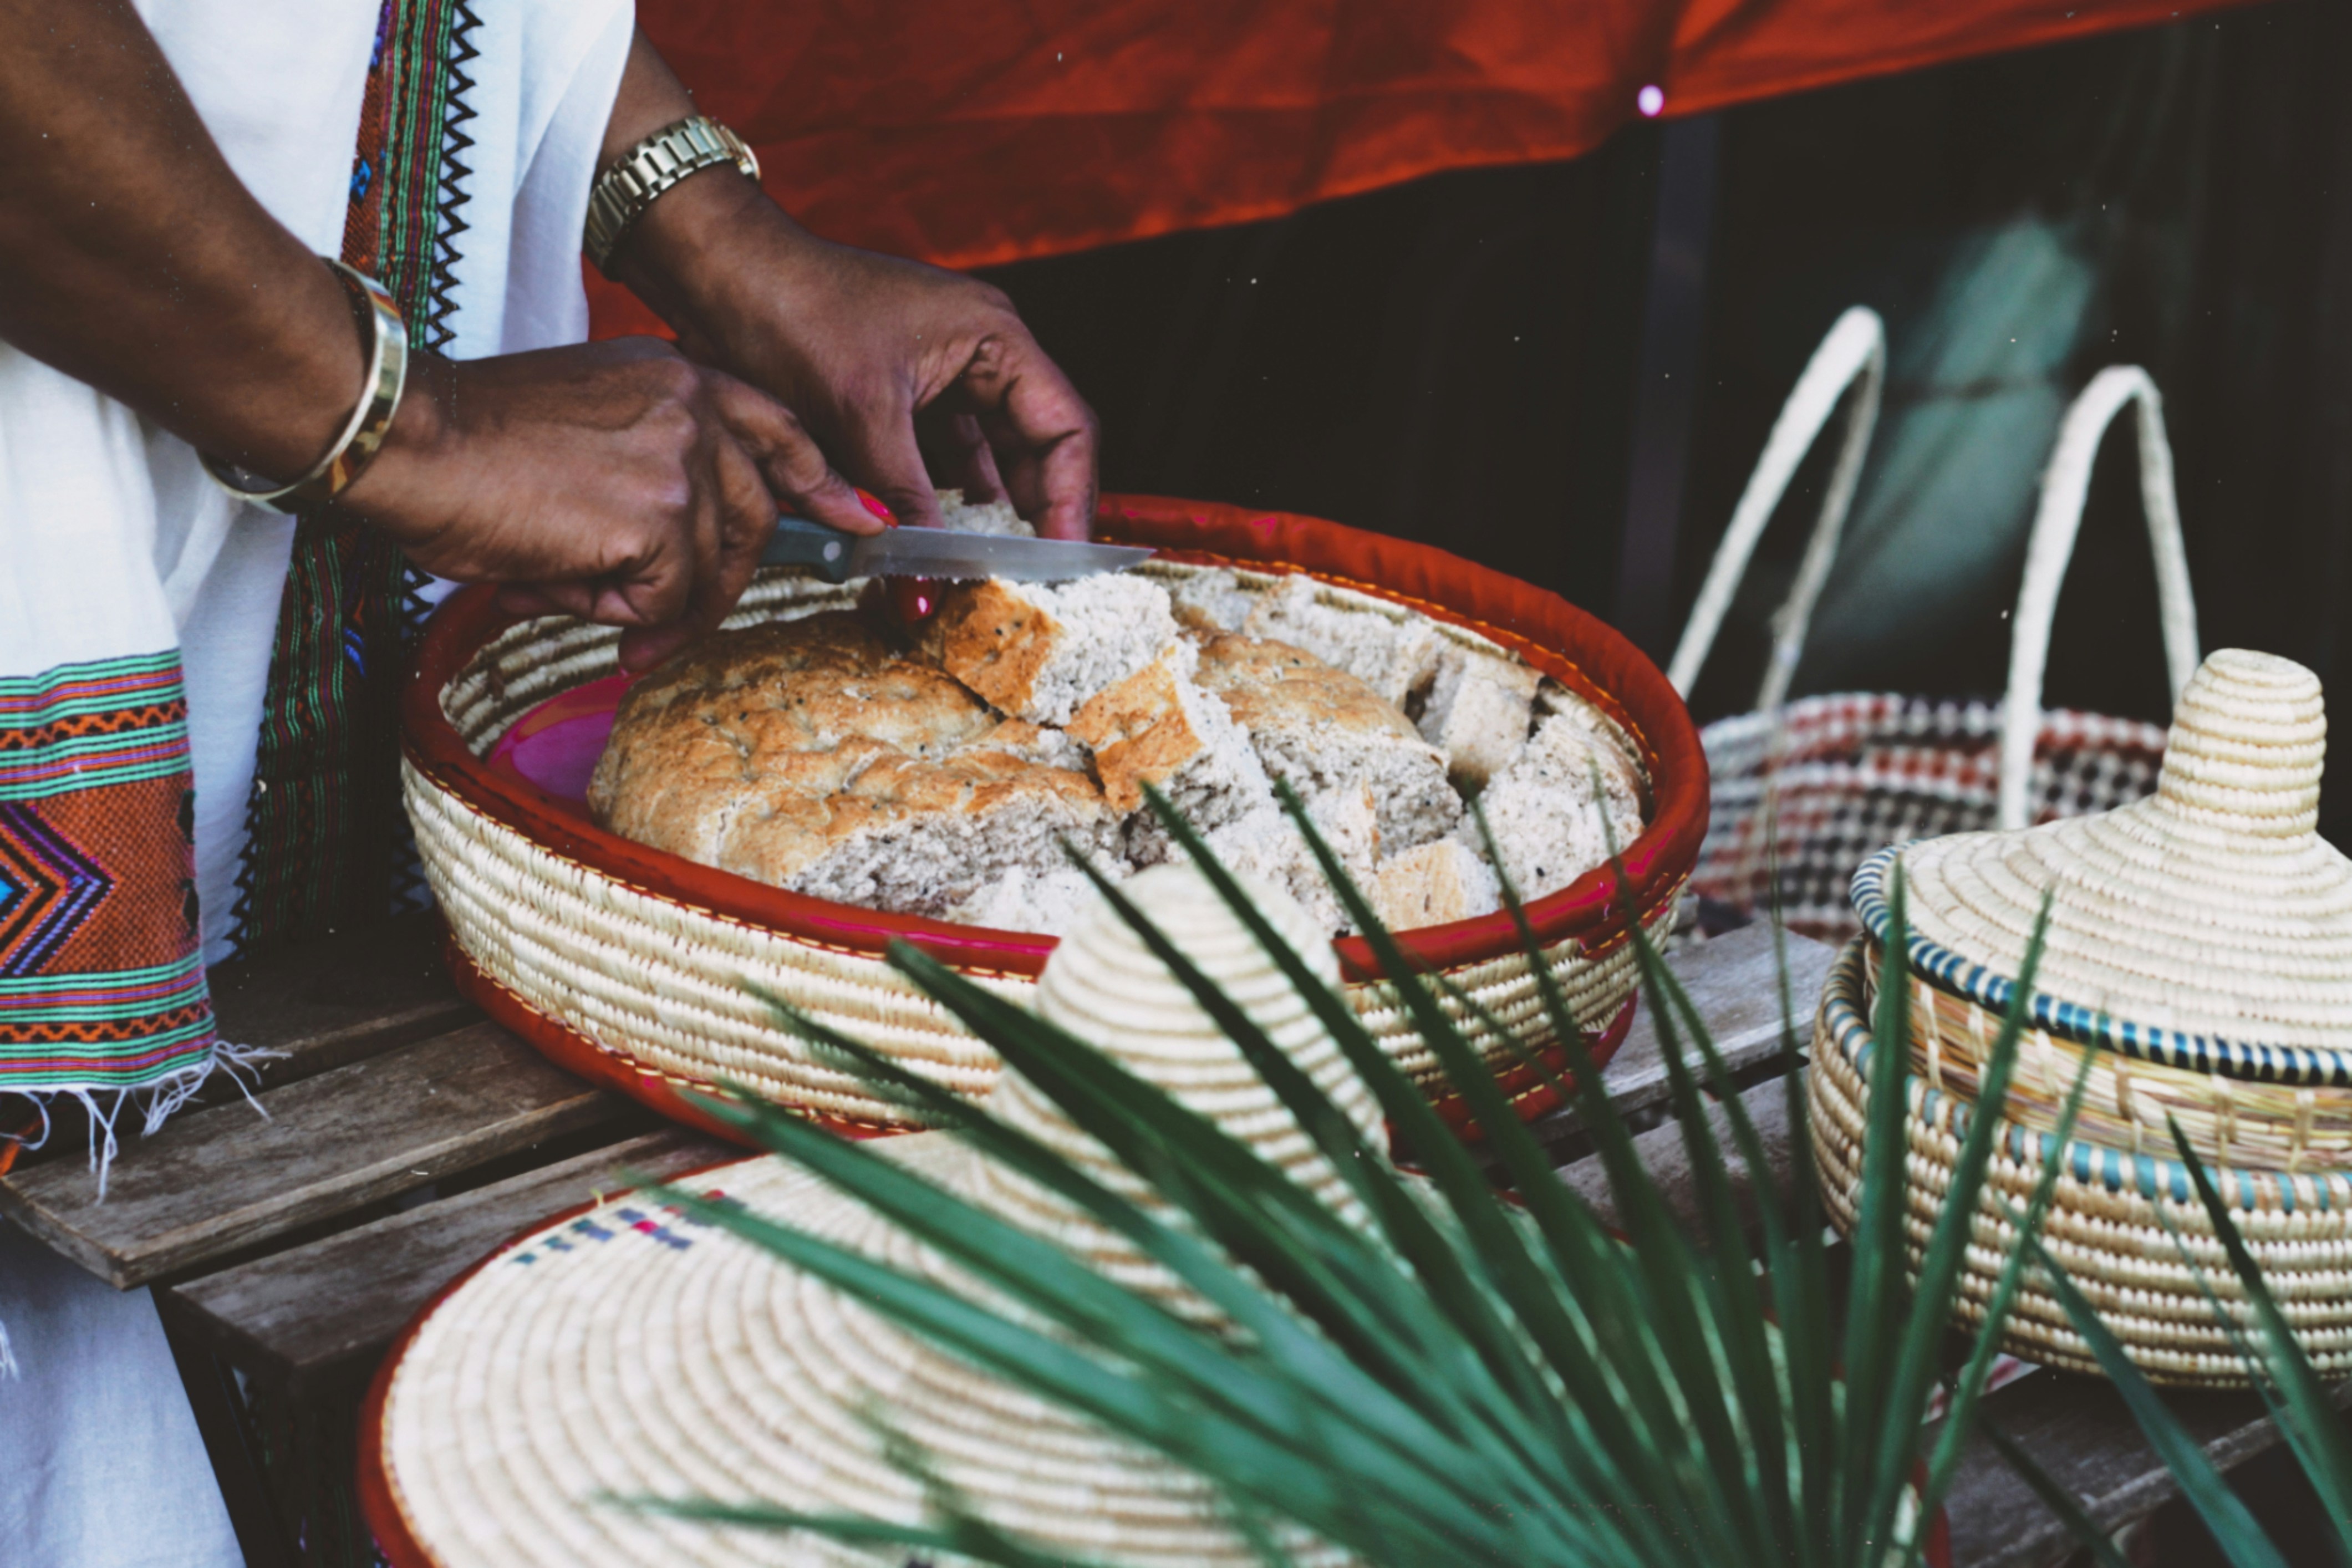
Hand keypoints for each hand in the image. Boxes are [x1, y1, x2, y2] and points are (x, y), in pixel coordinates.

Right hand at [339, 337, 880, 669]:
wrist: (409, 440)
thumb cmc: (470, 443)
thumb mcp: (584, 429)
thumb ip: (647, 473)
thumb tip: (674, 569)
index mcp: (675, 377)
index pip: (777, 427)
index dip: (821, 481)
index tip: (860, 520)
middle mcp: (693, 410)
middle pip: (754, 520)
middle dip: (709, 583)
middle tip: (649, 626)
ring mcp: (684, 462)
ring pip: (704, 569)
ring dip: (637, 599)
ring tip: (558, 578)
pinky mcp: (660, 519)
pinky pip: (663, 601)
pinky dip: (608, 611)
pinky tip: (552, 579)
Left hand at [609, 176, 1100, 539]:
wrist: (723, 276)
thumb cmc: (792, 312)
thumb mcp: (860, 418)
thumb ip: (905, 502)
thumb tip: (927, 583)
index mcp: (994, 337)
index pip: (1067, 427)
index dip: (1074, 499)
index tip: (1064, 559)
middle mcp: (984, 349)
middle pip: (1041, 445)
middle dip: (1039, 513)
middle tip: (1029, 576)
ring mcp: (949, 368)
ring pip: (997, 454)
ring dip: (995, 511)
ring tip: (990, 565)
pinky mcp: (911, 389)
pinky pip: (951, 452)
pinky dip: (951, 496)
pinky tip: (947, 535)